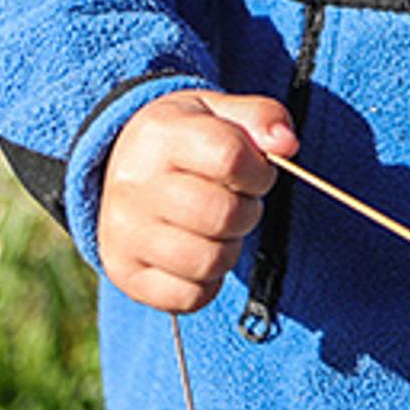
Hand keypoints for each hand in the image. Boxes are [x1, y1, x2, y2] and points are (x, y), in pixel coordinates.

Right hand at [97, 88, 293, 312]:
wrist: (123, 167)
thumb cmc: (184, 141)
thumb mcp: (218, 111)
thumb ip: (260, 117)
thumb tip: (286, 145)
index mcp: (159, 135)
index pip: (231, 158)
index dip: (260, 171)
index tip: (256, 172)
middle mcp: (134, 185)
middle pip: (224, 215)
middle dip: (248, 211)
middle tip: (237, 202)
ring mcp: (123, 233)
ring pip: (210, 261)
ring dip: (230, 249)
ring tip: (218, 229)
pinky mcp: (124, 273)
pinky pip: (189, 298)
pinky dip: (208, 283)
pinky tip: (200, 254)